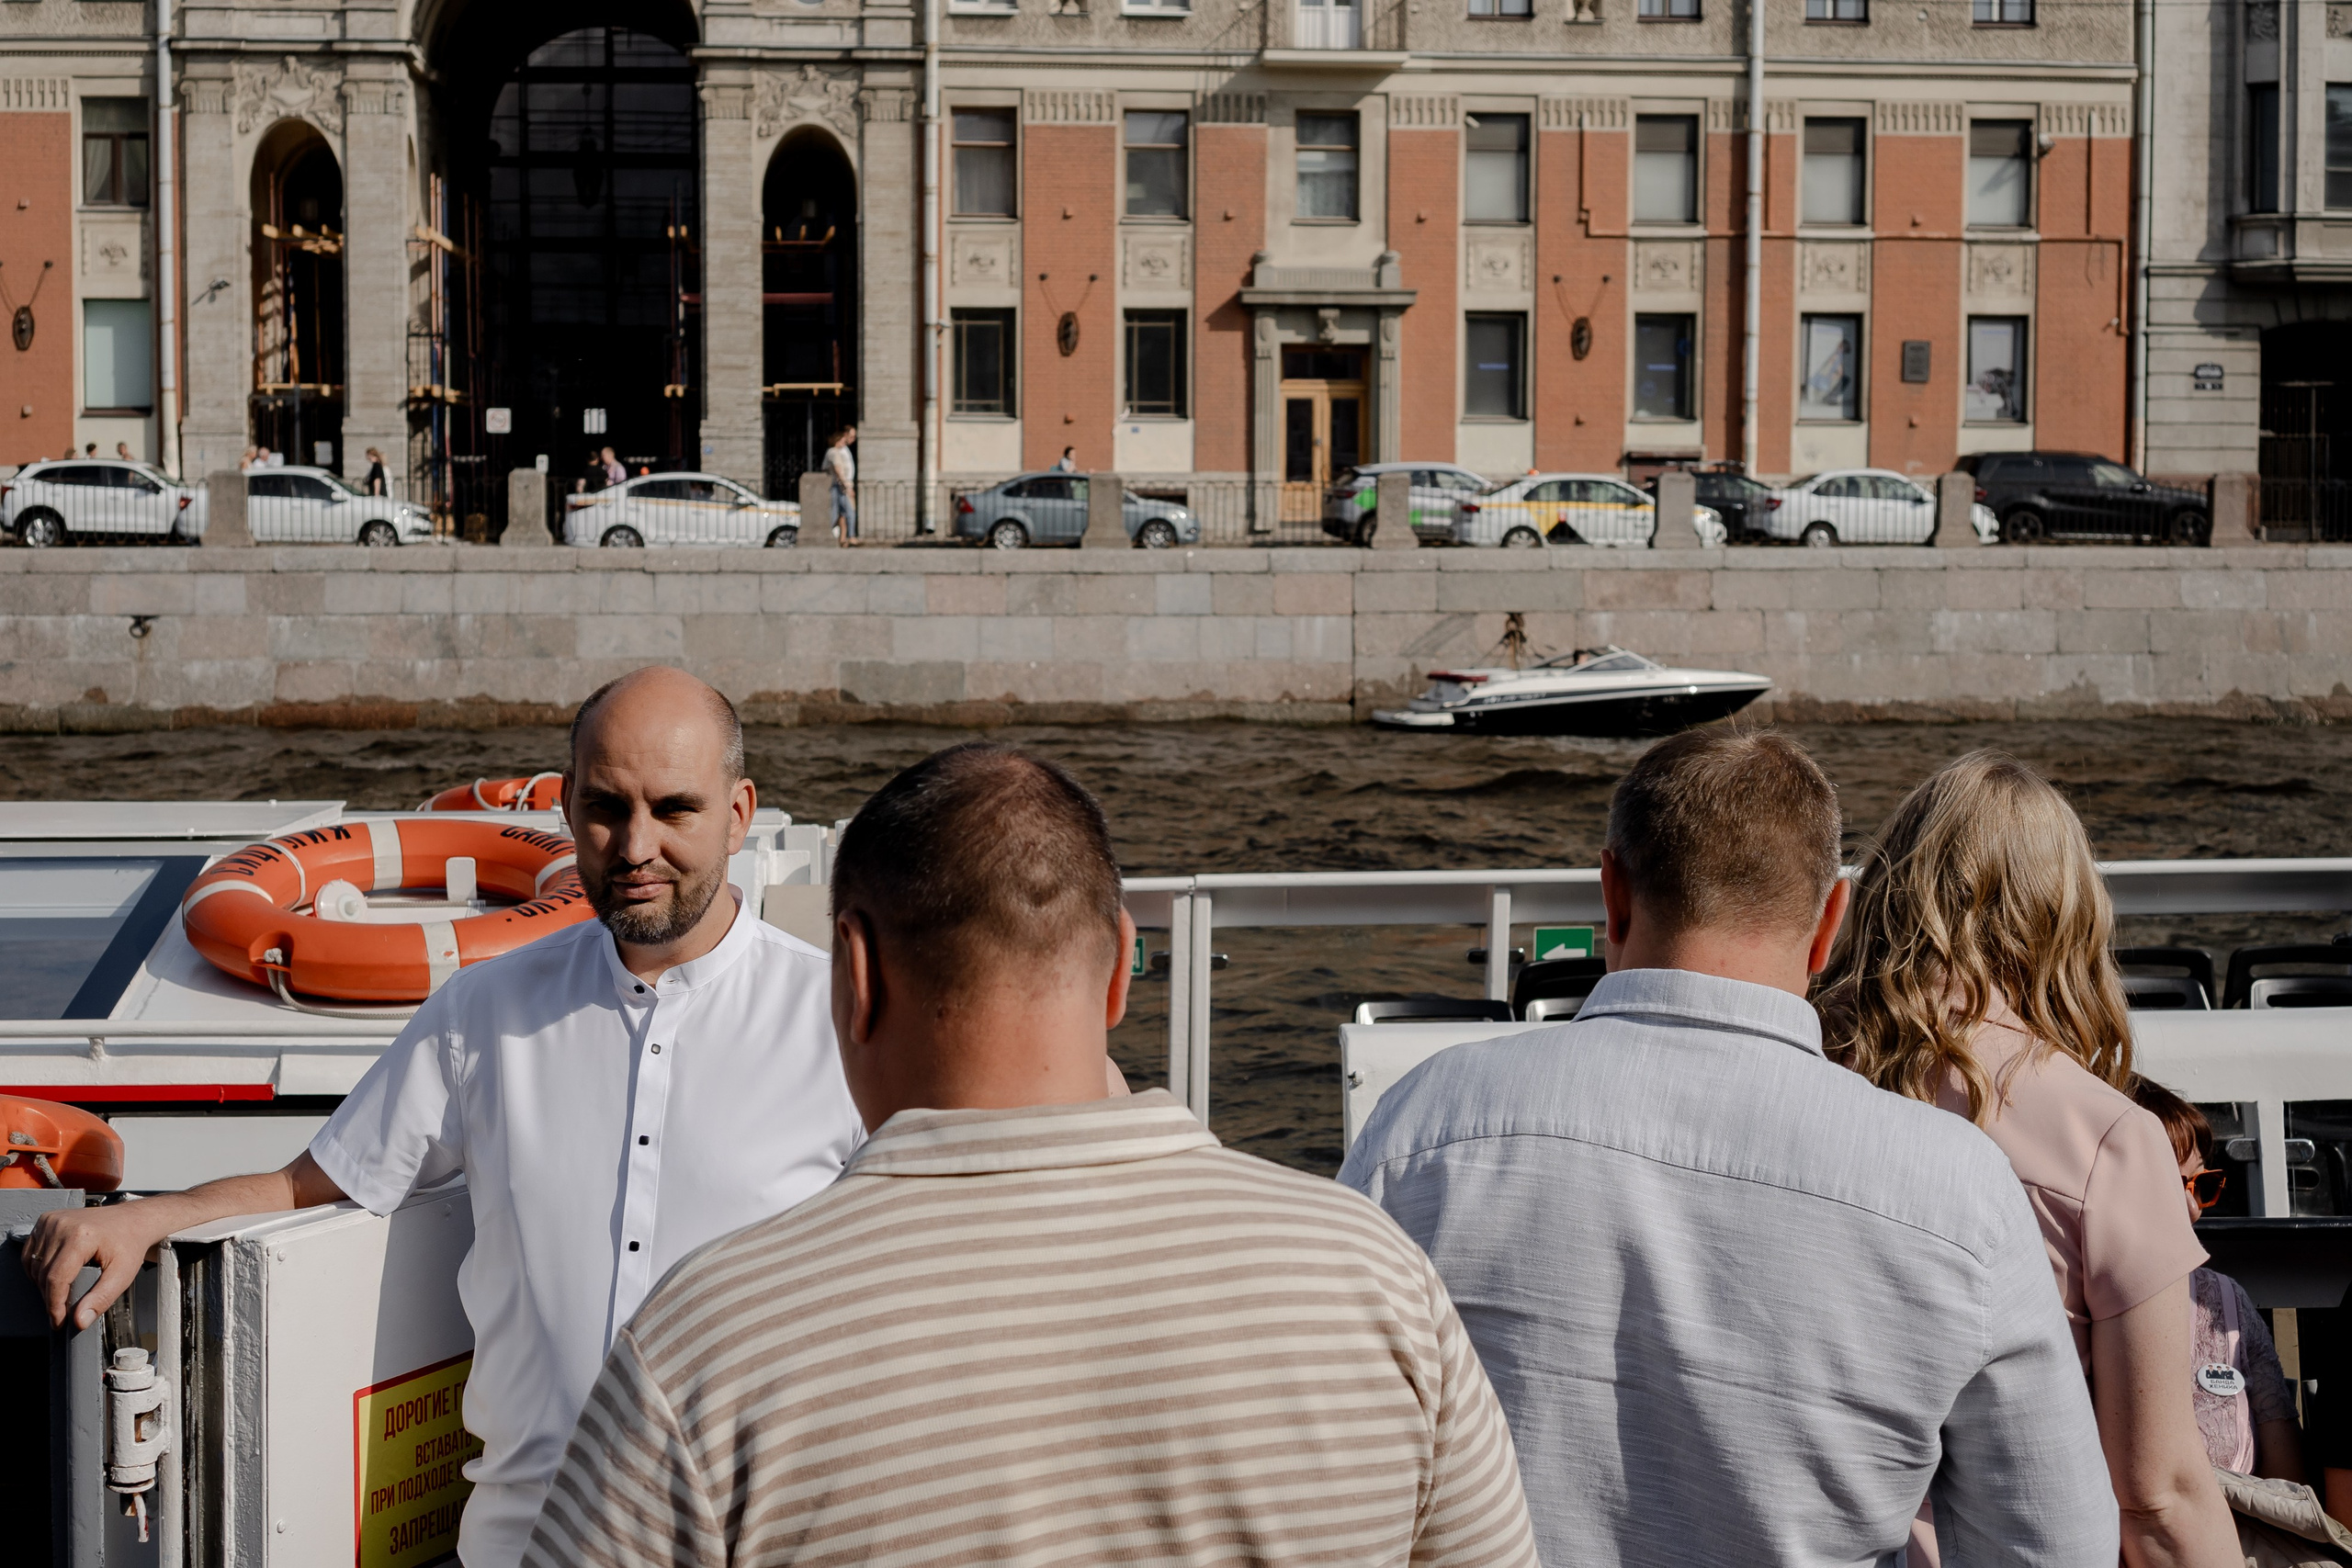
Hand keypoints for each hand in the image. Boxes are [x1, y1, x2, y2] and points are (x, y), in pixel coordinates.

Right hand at [22, 1202, 169, 1329]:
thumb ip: (101, 1299)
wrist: (132, 1220)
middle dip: (51, 1298)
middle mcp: (62, 1225)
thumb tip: (79, 1321)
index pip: (56, 1279)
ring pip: (34, 1266)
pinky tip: (53, 1276)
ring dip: (43, 1285)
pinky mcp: (46, 1220)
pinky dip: (37, 1270)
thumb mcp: (123, 1274)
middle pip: (43, 1274)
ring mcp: (52, 1221)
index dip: (55, 1305)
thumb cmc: (129, 1243)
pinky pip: (30, 1254)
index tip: (59, 1322)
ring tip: (63, 1292)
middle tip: (65, 1310)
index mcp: (81, 1236)